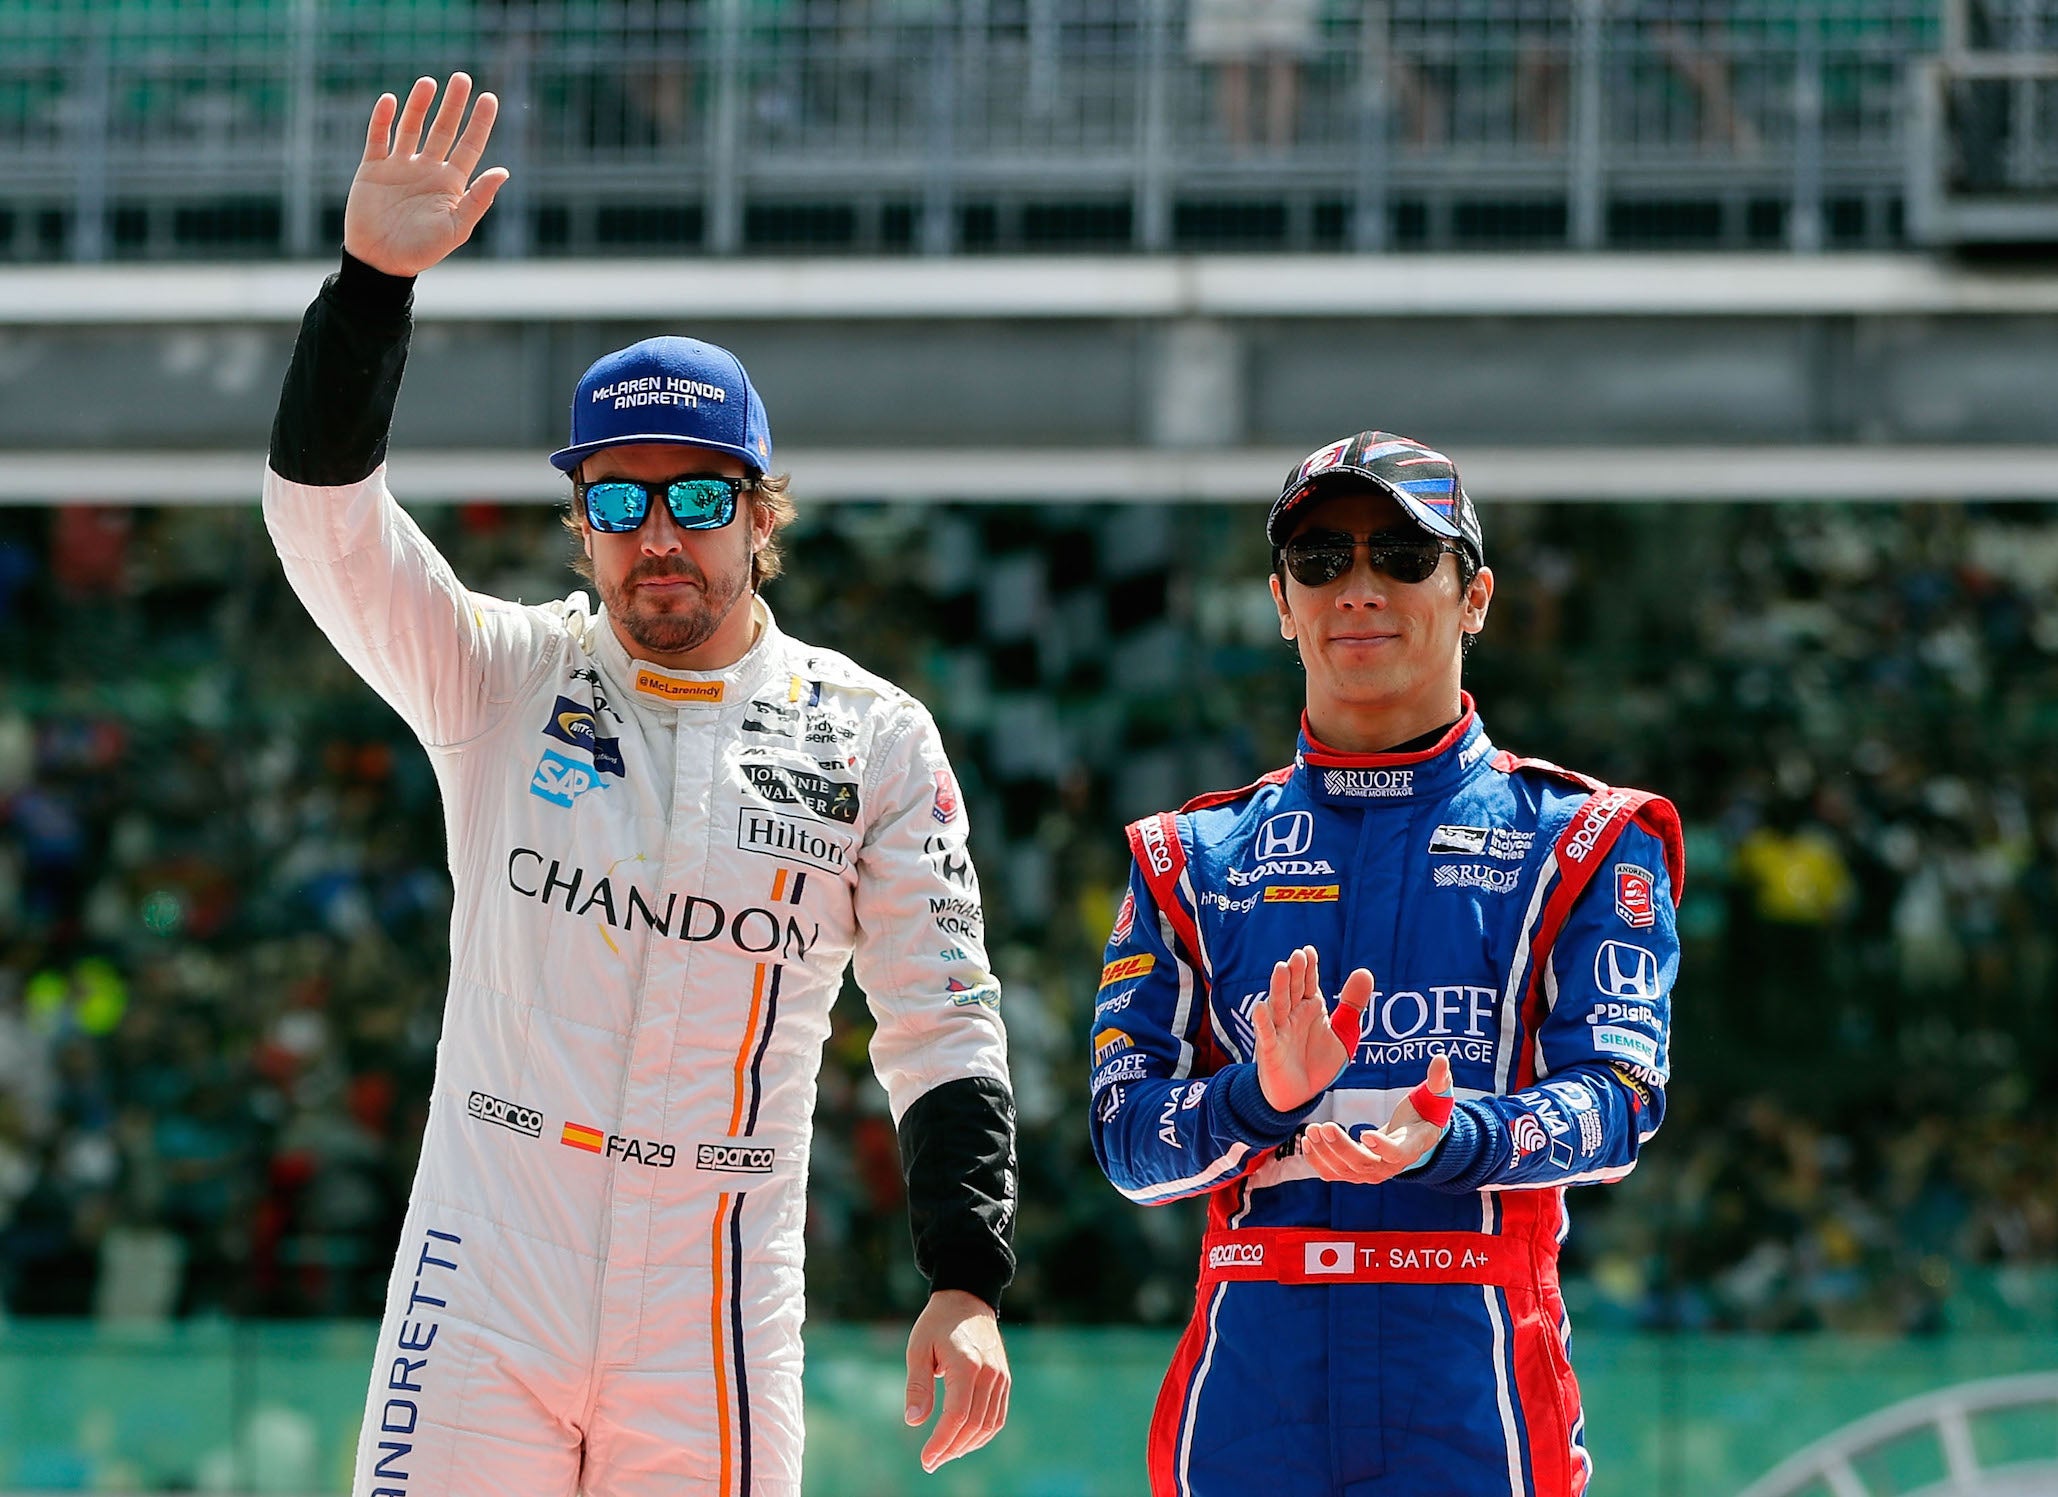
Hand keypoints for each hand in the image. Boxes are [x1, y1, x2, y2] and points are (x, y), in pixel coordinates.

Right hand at [344, 74, 507, 276]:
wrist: (382, 262)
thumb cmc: (423, 250)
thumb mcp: (457, 227)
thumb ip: (479, 199)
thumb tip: (504, 171)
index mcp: (451, 183)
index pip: (469, 145)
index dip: (480, 122)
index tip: (490, 97)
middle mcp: (428, 169)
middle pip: (443, 128)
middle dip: (453, 104)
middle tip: (462, 78)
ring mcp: (400, 166)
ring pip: (411, 126)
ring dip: (419, 104)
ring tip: (429, 82)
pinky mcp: (373, 168)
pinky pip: (378, 137)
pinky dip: (383, 119)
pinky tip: (391, 100)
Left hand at [903, 1289, 1009, 1472]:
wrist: (968, 1299)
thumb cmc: (937, 1323)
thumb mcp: (918, 1348)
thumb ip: (918, 1386)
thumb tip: (914, 1421)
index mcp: (966, 1364)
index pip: (957, 1416)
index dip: (941, 1442)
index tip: (926, 1459)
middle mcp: (989, 1373)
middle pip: (974, 1425)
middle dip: (951, 1449)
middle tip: (931, 1462)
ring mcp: (1001, 1377)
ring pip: (989, 1425)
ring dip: (967, 1445)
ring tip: (945, 1454)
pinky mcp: (1004, 1379)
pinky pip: (998, 1416)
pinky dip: (982, 1434)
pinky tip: (964, 1441)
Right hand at [1253, 945, 1371, 1113]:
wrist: (1299, 1095)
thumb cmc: (1317, 1060)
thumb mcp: (1343, 1033)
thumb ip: (1352, 1004)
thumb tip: (1365, 972)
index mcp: (1309, 1008)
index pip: (1308, 983)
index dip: (1309, 968)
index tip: (1309, 951)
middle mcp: (1292, 1015)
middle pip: (1293, 990)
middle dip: (1295, 973)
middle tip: (1298, 956)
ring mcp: (1280, 1031)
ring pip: (1278, 1006)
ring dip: (1279, 988)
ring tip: (1281, 969)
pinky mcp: (1271, 1050)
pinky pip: (1267, 1034)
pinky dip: (1264, 1022)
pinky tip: (1261, 1008)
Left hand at [1300, 1054, 1453, 1184]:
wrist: (1413, 1136)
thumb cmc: (1426, 1112)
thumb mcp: (1437, 1097)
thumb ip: (1439, 1081)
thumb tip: (1441, 1060)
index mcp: (1411, 1148)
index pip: (1397, 1155)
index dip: (1382, 1148)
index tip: (1365, 1133)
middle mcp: (1390, 1167)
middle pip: (1364, 1164)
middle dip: (1342, 1147)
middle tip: (1326, 1125)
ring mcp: (1371, 1173)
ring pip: (1345, 1171)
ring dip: (1326, 1152)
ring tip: (1312, 1130)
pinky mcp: (1354, 1172)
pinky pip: (1333, 1173)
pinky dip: (1318, 1161)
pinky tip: (1308, 1141)